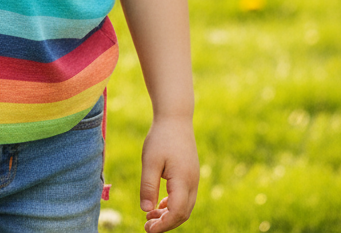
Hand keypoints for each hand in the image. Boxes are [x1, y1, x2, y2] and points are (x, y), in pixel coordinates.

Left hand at [139, 115, 198, 231]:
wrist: (175, 118)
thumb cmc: (161, 138)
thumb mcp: (149, 161)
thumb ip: (148, 187)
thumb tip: (146, 211)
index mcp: (183, 181)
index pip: (176, 213)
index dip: (163, 225)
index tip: (148, 230)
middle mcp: (192, 183)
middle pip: (182, 214)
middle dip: (166, 223)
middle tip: (147, 226)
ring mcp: (193, 180)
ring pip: (185, 207)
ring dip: (169, 215)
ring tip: (150, 217)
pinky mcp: (190, 175)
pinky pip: (184, 198)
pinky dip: (173, 205)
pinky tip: (159, 205)